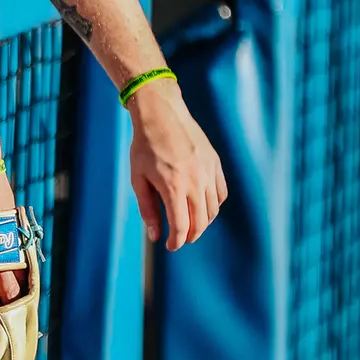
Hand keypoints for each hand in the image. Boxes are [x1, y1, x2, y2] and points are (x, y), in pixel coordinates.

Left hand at [126, 79, 227, 250]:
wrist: (162, 113)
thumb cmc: (145, 146)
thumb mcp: (138, 179)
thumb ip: (148, 210)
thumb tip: (155, 236)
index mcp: (173, 186)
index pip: (181, 227)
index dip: (176, 242)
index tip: (170, 245)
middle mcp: (195, 181)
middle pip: (200, 223)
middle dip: (190, 236)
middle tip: (180, 238)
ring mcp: (208, 171)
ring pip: (213, 210)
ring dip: (202, 222)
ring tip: (190, 223)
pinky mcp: (215, 163)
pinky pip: (221, 193)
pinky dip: (214, 205)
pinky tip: (202, 205)